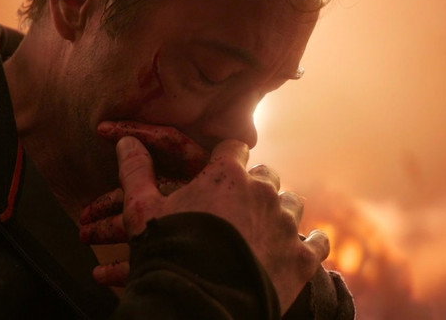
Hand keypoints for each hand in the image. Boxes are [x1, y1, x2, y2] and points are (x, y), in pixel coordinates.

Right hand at [81, 134, 328, 311]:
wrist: (196, 306)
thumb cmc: (167, 254)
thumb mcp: (142, 212)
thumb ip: (136, 171)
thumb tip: (126, 141)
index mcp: (228, 175)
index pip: (235, 148)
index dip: (226, 159)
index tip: (220, 172)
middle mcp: (264, 193)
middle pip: (267, 175)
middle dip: (254, 187)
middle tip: (238, 208)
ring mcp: (287, 226)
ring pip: (293, 204)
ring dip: (280, 213)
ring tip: (265, 231)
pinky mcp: (303, 259)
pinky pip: (318, 242)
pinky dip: (310, 245)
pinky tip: (300, 250)